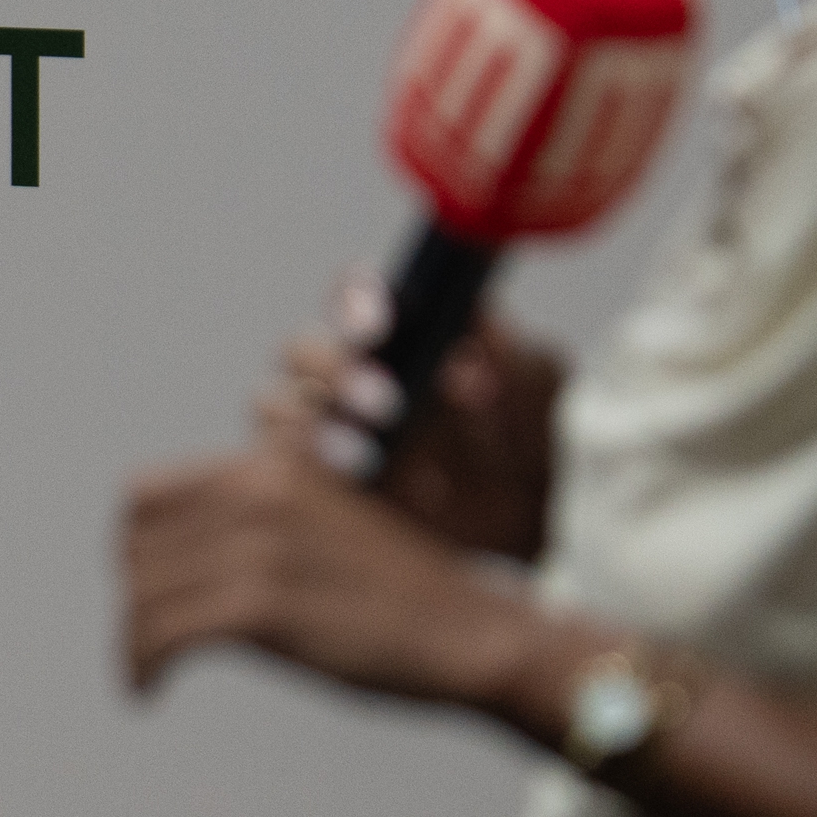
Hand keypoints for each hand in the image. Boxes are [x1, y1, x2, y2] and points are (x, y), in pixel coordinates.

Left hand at [117, 421, 543, 705]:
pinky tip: (149, 690)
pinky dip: (144, 665)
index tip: (144, 591)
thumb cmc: (395, 591)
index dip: (133, 548)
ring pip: (144, 594)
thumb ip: (256, 521)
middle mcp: (255, 490)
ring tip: (143, 673)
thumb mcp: (320, 522)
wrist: (465, 630)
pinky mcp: (263, 604)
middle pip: (136, 547)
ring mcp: (259, 545)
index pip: (146, 495)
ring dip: (132, 643)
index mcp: (266, 465)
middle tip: (145, 643)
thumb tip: (173, 555)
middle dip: (133, 600)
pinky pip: (166, 633)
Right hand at [263, 266, 564, 560]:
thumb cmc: (535, 436)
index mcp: (396, 335)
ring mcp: (326, 431)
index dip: (353, 300)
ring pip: (276, 409)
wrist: (539, 517)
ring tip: (366, 456)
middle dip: (333, 371)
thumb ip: (507, 354)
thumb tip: (473, 326)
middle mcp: (349, 375)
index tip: (381, 324)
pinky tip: (363, 495)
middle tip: (388, 403)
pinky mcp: (320, 487)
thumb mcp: (537, 389)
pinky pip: (284, 474)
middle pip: (300, 352)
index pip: (352, 299)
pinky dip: (313, 481)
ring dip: (310, 426)